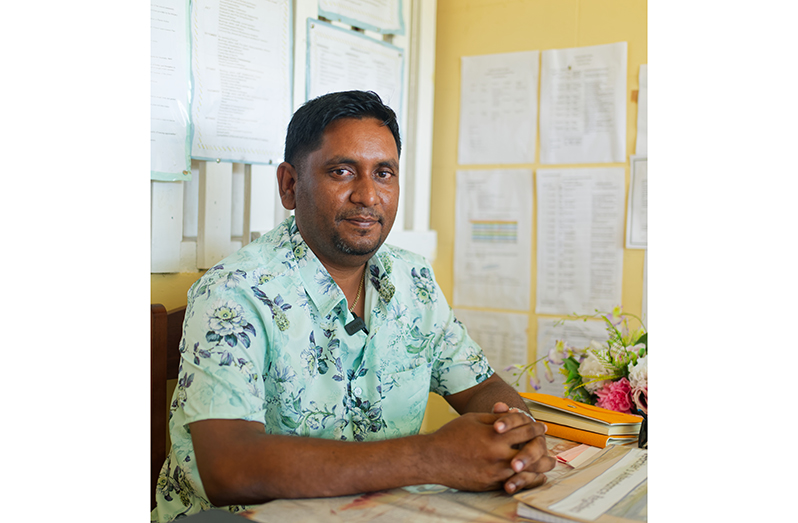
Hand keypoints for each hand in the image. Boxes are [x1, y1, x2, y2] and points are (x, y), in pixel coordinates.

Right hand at [427, 410, 549, 491]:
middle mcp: (497, 455)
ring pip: (527, 472)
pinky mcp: (489, 485)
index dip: (535, 428)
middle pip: (532, 452)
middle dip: (543, 449)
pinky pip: (513, 484)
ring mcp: (494, 472)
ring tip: (547, 464)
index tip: (542, 427)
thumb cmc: (452, 435)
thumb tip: (515, 414)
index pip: (525, 430)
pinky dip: (525, 480)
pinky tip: (530, 476)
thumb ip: (496, 418)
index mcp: (495, 435)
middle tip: (549, 447)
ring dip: (539, 468)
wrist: (432, 458)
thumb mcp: (474, 419)